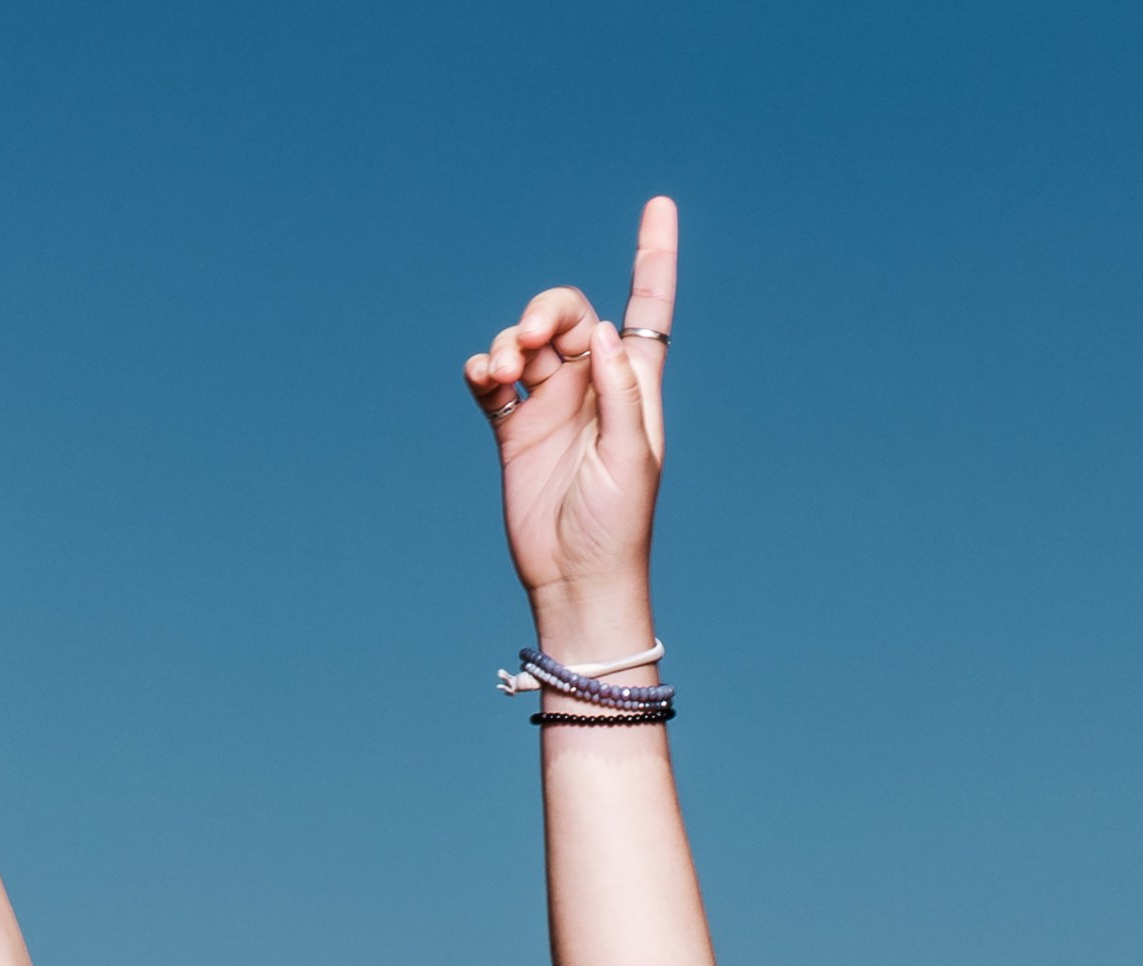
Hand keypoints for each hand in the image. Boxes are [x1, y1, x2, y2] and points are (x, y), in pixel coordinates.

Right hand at [461, 196, 674, 663]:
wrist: (576, 582)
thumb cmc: (617, 529)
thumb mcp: (630, 459)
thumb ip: (619, 392)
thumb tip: (600, 330)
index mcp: (633, 389)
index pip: (646, 311)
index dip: (653, 259)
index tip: (660, 206)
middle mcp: (593, 389)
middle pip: (567, 314)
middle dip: (542, 311)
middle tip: (526, 340)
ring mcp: (551, 407)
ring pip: (524, 342)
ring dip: (506, 341)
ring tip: (499, 369)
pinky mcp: (514, 429)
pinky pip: (493, 378)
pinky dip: (482, 368)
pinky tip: (484, 380)